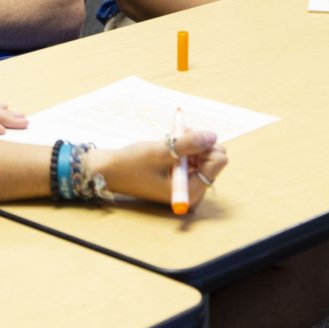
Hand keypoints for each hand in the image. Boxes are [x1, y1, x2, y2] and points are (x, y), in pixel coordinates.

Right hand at [93, 130, 227, 209]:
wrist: (110, 171)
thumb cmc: (132, 164)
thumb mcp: (161, 151)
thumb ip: (189, 144)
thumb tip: (212, 136)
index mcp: (191, 191)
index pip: (219, 160)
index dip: (205, 145)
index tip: (184, 140)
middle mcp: (193, 191)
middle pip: (214, 157)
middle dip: (198, 143)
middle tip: (176, 139)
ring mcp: (188, 185)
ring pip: (205, 154)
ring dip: (190, 144)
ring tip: (169, 143)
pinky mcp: (182, 179)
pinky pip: (195, 157)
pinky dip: (185, 148)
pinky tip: (169, 148)